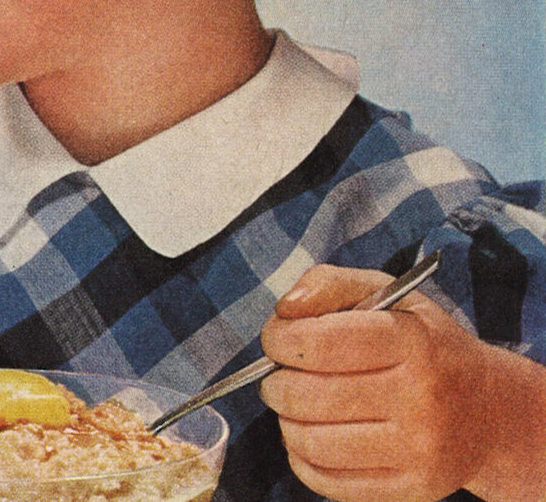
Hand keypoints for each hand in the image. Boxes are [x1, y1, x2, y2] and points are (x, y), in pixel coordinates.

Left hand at [260, 264, 545, 501]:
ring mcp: (420, 449)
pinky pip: (327, 480)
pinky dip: (302, 458)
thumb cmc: (424, 347)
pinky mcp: (412, 488)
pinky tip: (312, 438)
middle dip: (275, 383)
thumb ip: (330, 284)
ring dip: (286, 422)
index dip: (278, 339)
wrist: (489, 411)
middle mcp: (422, 398)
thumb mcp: (390, 297)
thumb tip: (286, 309)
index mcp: (414, 342)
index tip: (278, 339)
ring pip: (310, 442)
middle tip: (280, 377)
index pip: (315, 342)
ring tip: (296, 407)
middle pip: (305, 396)